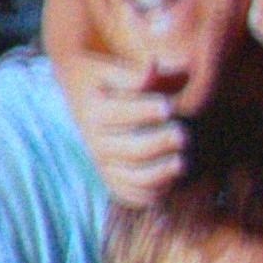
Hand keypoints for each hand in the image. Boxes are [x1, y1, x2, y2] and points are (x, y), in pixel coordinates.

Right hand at [56, 37, 190, 209]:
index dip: (149, 112)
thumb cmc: (104, 79)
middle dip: (163, 142)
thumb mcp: (112, 68)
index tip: (167, 107)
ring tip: (180, 160)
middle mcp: (95, 142)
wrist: (80, 93)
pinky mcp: (112, 178)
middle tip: (182, 134)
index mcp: (94, 112)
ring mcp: (104, 163)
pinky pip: (133, 195)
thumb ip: (134, 72)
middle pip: (135, 150)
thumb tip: (153, 67)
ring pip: (136, 178)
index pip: (123, 115)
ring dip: (164, 172)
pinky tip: (170, 177)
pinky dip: (155, 192)